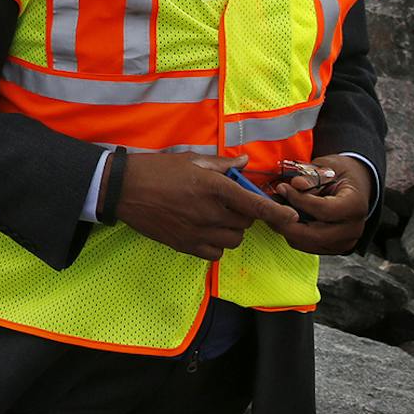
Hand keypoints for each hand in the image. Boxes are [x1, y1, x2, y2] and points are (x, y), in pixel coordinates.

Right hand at [116, 153, 299, 261]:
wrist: (122, 190)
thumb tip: (244, 162)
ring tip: (216, 217)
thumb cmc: (156, 170)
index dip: (278, 213)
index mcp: (213, 187)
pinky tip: (205, 230)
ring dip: (232, 229)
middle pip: (246, 222)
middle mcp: (209, 212)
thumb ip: (220, 164)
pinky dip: (217, 243)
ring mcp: (197, 232)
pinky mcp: (186, 246)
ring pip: (233, 239)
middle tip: (230, 202)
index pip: (255, 205)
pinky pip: (216, 252)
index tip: (291, 217)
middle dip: (245, 213)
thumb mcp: (189, 160)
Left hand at [275, 154, 375, 254]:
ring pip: (306, 242)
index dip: (300, 200)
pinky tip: (282, 217)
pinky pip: (305, 245)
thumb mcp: (328, 166)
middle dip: (285, 220)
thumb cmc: (339, 174)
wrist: (352, 187)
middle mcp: (352, 229)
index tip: (283, 188)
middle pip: (313, 234)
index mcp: (355, 206)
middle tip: (267, 204)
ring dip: (284, 227)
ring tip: (271, 209)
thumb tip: (296, 184)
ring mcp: (343, 242)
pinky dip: (290, 232)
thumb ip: (312, 176)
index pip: (324, 210)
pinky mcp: (331, 248)